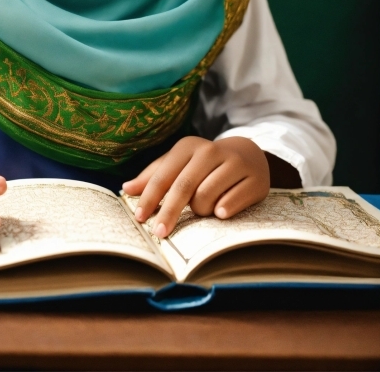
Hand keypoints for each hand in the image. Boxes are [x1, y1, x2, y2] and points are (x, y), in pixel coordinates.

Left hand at [122, 136, 269, 237]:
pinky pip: (231, 204)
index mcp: (188, 146)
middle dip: (169, 212)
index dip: (150, 198)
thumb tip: (125, 188)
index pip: (164, 176)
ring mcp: (234, 164)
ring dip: (200, 210)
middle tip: (159, 233)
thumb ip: (153, 176)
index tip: (140, 218)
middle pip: (184, 187)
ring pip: (206, 198)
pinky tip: (220, 212)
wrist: (248, 155)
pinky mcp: (254, 180)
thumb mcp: (179, 164)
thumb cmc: (204, 165)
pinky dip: (222, 211)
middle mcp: (211, 151)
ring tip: (204, 207)